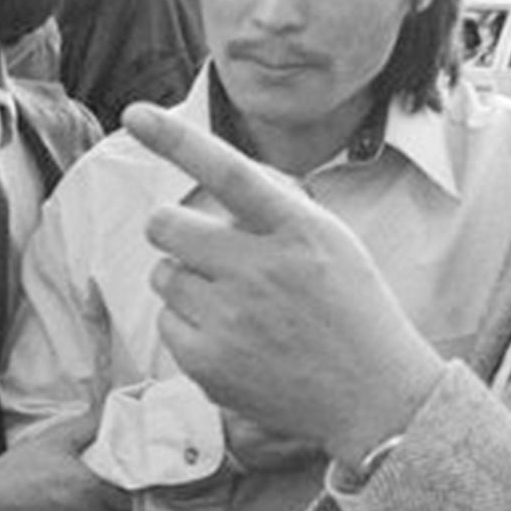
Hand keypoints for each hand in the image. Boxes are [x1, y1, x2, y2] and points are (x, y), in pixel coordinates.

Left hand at [122, 103, 447, 470]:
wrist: (375, 397)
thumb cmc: (350, 307)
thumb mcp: (331, 239)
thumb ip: (275, 207)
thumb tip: (215, 177)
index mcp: (298, 230)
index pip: (230, 172)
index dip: (178, 139)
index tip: (135, 113)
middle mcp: (262, 270)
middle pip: (166, 225)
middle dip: (172, 230)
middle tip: (202, 250)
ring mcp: (233, 320)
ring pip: (163, 275)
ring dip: (185, 281)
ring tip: (233, 304)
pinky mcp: (209, 363)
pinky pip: (165, 322)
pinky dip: (188, 326)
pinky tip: (230, 339)